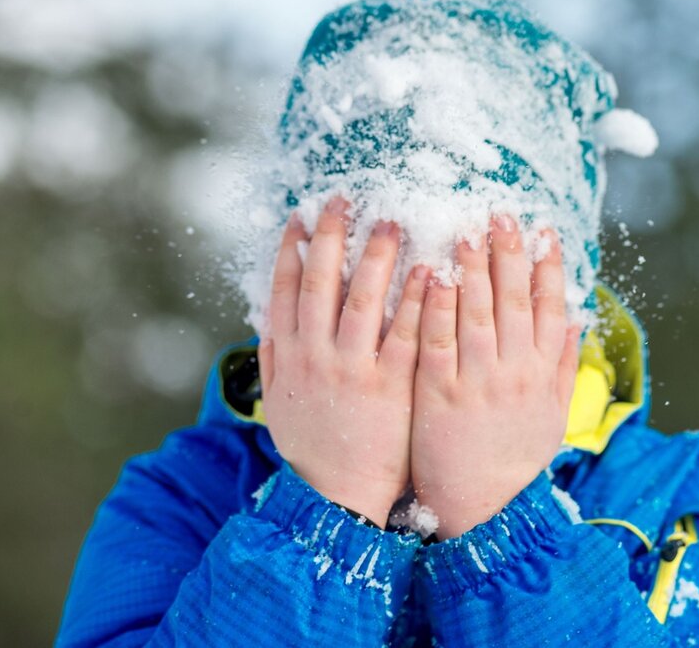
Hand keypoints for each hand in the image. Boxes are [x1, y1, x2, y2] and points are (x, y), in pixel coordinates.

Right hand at [257, 197, 428, 526]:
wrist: (335, 499)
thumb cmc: (313, 449)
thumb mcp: (280, 402)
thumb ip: (274, 356)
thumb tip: (268, 315)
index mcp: (289, 355)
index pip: (285, 289)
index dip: (292, 248)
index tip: (303, 216)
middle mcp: (316, 355)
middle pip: (321, 281)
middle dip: (332, 235)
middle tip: (345, 199)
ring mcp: (353, 369)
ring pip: (363, 298)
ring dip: (376, 255)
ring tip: (391, 219)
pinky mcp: (390, 386)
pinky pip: (406, 333)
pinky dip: (417, 299)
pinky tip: (430, 269)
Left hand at [411, 216, 579, 538]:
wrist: (484, 509)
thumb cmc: (514, 459)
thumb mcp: (553, 414)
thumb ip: (566, 364)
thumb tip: (576, 315)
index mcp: (544, 374)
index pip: (550, 308)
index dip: (547, 266)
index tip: (542, 229)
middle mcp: (516, 372)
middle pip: (515, 300)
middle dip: (508, 253)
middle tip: (499, 213)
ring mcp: (478, 381)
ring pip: (477, 313)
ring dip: (472, 268)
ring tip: (464, 229)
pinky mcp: (439, 393)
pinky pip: (438, 340)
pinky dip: (437, 306)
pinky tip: (432, 274)